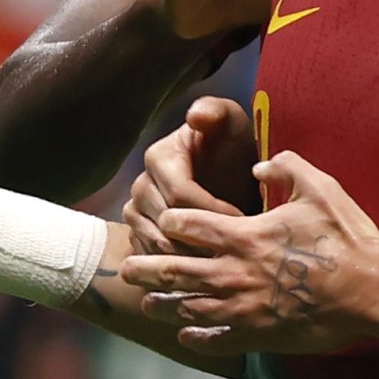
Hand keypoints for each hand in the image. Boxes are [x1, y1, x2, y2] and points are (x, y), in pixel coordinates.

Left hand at [120, 150, 378, 355]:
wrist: (369, 289)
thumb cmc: (346, 236)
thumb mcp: (320, 188)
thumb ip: (286, 167)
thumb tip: (258, 163)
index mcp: (244, 235)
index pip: (190, 225)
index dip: (172, 219)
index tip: (164, 217)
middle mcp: (233, 272)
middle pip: (175, 269)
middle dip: (148, 267)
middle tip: (128, 267)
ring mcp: (242, 307)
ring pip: (187, 307)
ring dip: (164, 303)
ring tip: (148, 301)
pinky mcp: (256, 333)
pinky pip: (215, 338)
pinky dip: (196, 337)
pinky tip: (185, 335)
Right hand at [125, 96, 259, 255]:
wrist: (227, 175)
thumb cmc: (231, 147)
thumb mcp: (231, 123)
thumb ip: (217, 112)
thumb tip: (196, 116)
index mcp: (158, 157)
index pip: (180, 195)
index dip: (213, 211)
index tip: (242, 219)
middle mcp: (140, 186)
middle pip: (167, 224)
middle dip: (204, 238)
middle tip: (235, 246)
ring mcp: (135, 213)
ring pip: (159, 245)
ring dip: (193, 255)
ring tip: (224, 256)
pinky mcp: (138, 235)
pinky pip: (153, 258)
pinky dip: (179, 265)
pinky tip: (206, 264)